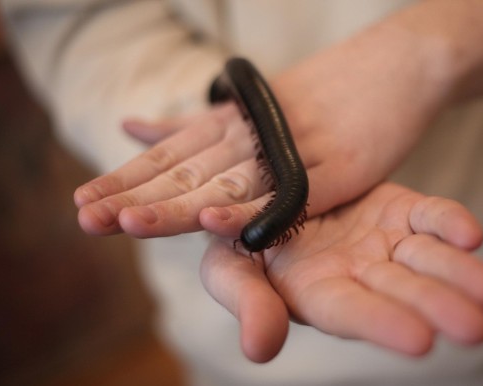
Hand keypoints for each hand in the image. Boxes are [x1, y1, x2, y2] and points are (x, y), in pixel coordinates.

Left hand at [73, 19, 449, 236]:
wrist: (400, 65)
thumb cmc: (327, 93)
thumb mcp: (252, 107)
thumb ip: (192, 125)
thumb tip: (132, 126)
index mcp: (236, 123)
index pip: (170, 155)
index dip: (125, 178)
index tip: (82, 202)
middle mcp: (256, 135)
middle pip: (186, 171)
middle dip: (134, 196)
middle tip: (84, 217)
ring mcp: (296, 151)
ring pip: (226, 182)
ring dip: (175, 205)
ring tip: (126, 224)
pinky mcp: (337, 169)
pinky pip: (289, 195)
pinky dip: (249, 208)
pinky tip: (213, 223)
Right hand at [199, 182, 482, 362]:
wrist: (262, 189)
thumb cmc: (237, 237)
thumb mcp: (227, 267)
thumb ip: (246, 303)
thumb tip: (259, 349)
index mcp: (315, 291)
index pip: (351, 312)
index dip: (381, 324)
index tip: (419, 341)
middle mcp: (357, 272)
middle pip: (401, 292)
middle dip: (437, 308)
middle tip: (476, 328)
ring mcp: (383, 240)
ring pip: (426, 259)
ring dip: (459, 274)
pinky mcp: (399, 209)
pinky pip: (429, 216)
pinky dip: (450, 223)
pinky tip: (471, 235)